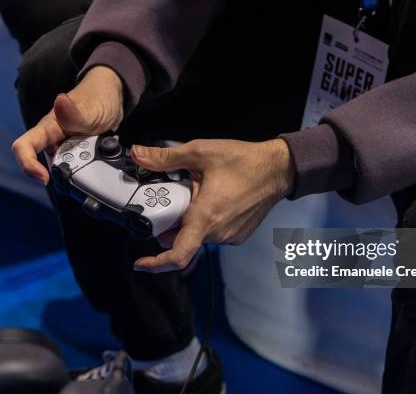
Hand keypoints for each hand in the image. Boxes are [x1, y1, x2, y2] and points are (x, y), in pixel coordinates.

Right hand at [12, 66, 123, 184]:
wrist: (112, 98)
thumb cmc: (96, 98)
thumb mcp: (90, 109)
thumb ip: (74, 113)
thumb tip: (60, 101)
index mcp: (48, 128)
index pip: (24, 147)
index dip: (28, 165)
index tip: (44, 178)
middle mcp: (51, 139)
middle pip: (45, 164)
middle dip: (64, 171)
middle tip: (87, 165)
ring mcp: (63, 146)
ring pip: (62, 167)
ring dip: (78, 170)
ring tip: (96, 159)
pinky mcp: (75, 152)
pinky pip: (76, 166)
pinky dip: (87, 167)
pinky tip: (98, 161)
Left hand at [131, 139, 294, 272]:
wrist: (278, 169)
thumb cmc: (244, 161)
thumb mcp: (200, 152)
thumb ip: (165, 157)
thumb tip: (138, 154)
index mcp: (206, 216)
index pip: (178, 255)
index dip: (155, 263)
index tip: (140, 263)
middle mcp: (218, 232)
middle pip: (182, 240)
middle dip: (170, 227)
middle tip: (171, 202)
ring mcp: (230, 236)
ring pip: (198, 236)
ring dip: (190, 221)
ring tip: (197, 193)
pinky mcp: (239, 235)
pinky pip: (213, 233)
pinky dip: (205, 222)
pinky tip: (212, 199)